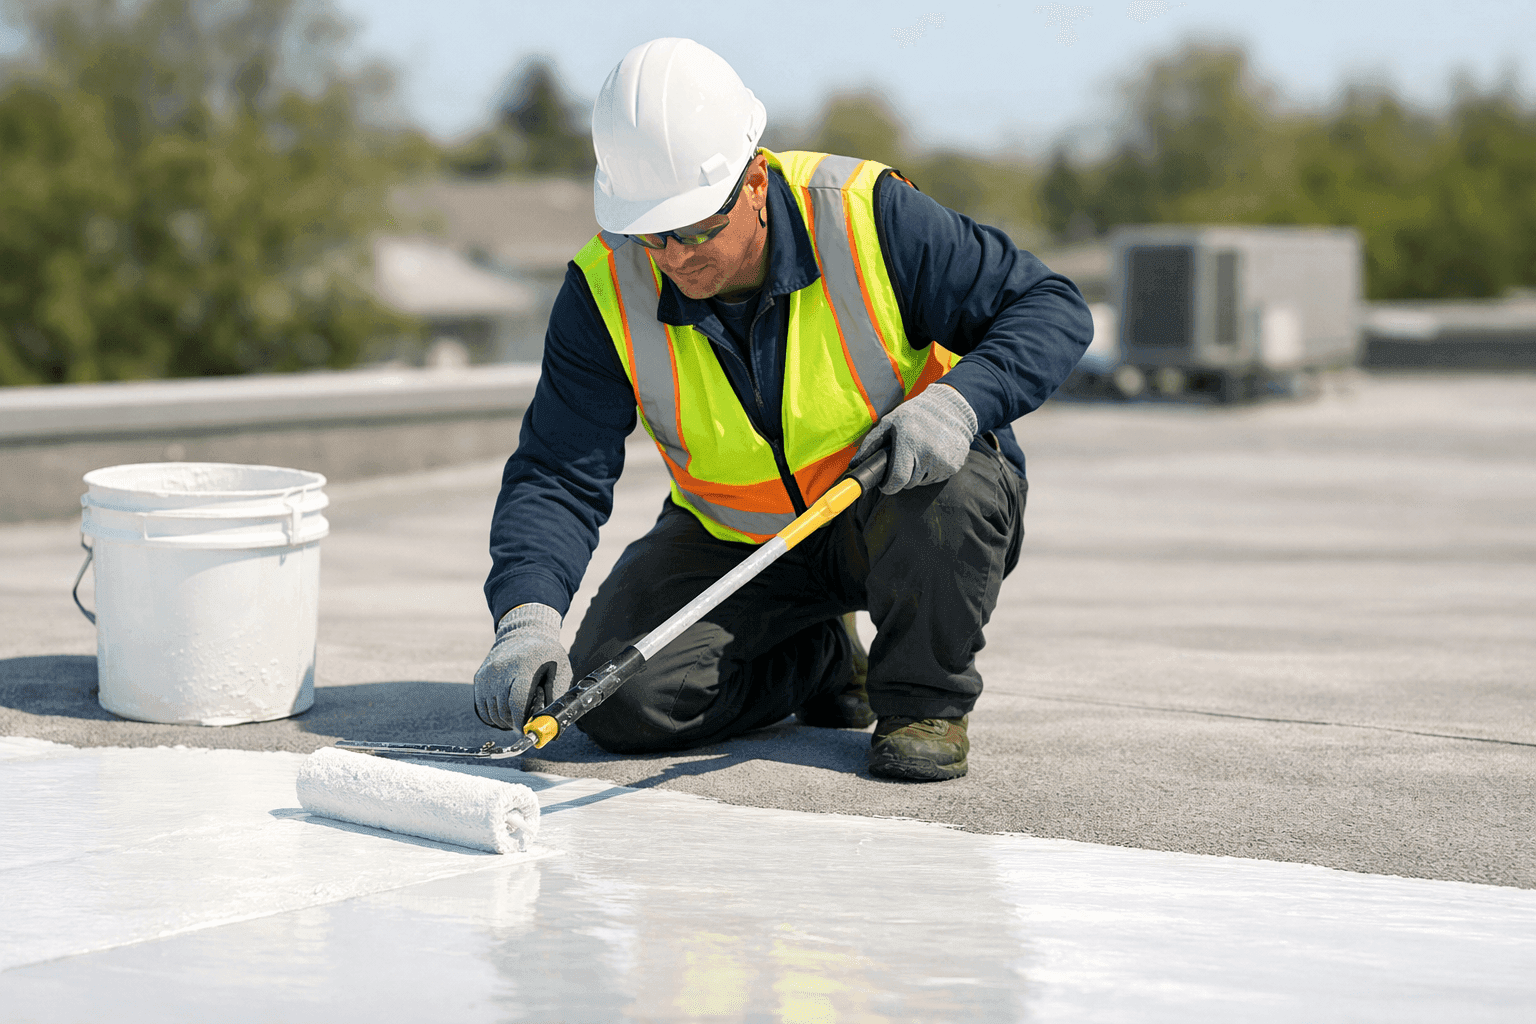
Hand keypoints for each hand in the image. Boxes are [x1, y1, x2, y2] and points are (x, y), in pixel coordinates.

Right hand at [473, 603, 572, 730]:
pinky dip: (493, 715)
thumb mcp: (561, 670)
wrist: (523, 633)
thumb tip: (552, 726)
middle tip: (526, 723)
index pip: (516, 703)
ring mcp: (488, 674)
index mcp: (523, 668)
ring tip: (518, 714)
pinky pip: (483, 707)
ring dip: (504, 721)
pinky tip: (506, 710)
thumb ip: (557, 697)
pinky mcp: (479, 677)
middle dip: (515, 723)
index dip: (522, 722)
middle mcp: (501, 670)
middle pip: (503, 711)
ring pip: (492, 712)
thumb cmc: (547, 655)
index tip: (528, 729)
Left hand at [854, 382, 977, 493]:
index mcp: (909, 443)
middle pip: (909, 483)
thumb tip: (855, 464)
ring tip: (918, 455)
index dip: (889, 486)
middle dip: (902, 477)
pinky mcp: (954, 465)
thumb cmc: (915, 414)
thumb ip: (871, 443)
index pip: (897, 479)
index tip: (886, 484)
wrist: (951, 407)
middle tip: (903, 462)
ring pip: (922, 482)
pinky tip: (932, 455)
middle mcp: (928, 454)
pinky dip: (931, 472)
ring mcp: (943, 461)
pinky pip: (936, 479)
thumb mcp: (890, 422)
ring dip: (917, 474)